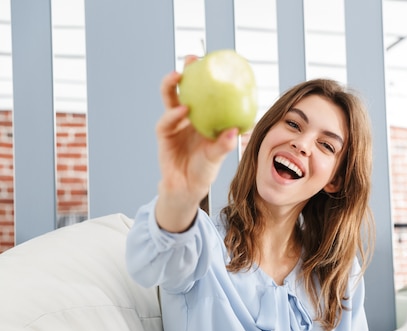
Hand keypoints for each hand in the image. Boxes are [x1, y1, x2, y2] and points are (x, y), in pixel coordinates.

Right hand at [155, 56, 238, 231]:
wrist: (186, 188)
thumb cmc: (204, 170)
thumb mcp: (217, 156)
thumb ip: (224, 145)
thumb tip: (236, 131)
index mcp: (204, 118)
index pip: (205, 93)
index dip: (207, 78)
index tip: (215, 61)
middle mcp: (188, 118)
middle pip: (185, 89)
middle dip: (186, 72)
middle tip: (191, 59)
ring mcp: (174, 124)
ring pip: (170, 100)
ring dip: (172, 87)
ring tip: (177, 76)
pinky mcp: (164, 135)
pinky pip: (166, 122)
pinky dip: (173, 115)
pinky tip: (182, 111)